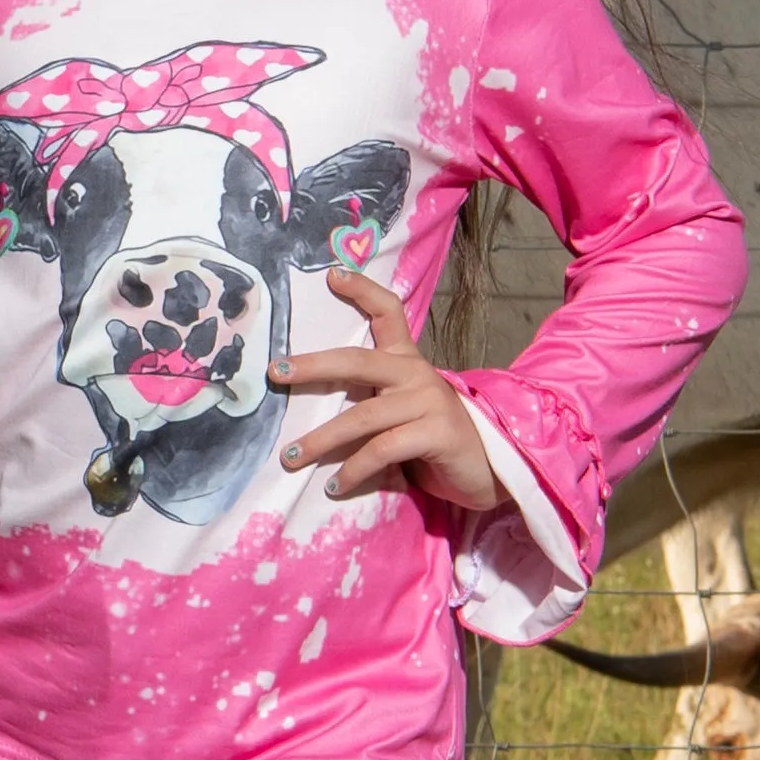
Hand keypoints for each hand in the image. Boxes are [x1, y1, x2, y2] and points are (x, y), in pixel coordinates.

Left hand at [271, 269, 503, 508]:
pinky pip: (383, 449)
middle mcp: (416, 373)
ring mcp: (429, 401)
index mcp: (406, 360)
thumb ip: (366, 399)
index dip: (363, 290)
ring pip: (363, 416)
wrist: (484, 470)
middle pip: (359, 360)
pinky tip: (335, 485)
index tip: (332, 274)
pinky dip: (354, 469)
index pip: (389, 312)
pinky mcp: (437, 433)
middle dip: (313, 366)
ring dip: (322, 440)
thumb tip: (305, 405)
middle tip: (275, 372)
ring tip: (291, 458)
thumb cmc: (428, 439)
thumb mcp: (397, 411)